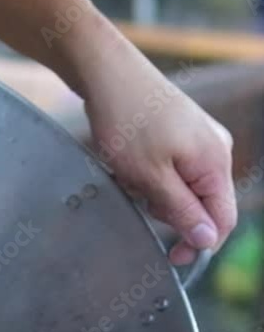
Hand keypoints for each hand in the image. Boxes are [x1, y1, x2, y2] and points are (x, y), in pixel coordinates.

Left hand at [80, 28, 236, 264]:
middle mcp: (217, 149)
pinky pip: (173, 172)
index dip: (200, 245)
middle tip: (138, 196)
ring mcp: (201, 140)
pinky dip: (151, 177)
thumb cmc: (127, 123)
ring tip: (130, 174)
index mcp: (216, 162)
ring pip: (185, 190)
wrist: (107, 73)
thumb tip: (208, 240)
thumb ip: (182, 212)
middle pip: (203, 206)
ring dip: (156, 194)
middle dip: (170, 213)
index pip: (223, 220)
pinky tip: (131, 164)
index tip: (171, 258)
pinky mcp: (183, 134)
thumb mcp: (151, 178)